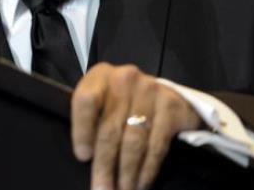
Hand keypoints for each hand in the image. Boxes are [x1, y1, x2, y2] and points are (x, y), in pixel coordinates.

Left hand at [70, 63, 201, 189]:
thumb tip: (85, 159)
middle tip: (101, 189)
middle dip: (105, 165)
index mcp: (100, 76)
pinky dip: (147, 168)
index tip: (83, 157)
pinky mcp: (171, 106)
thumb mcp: (102, 102)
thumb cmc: (121, 102)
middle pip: (110, 128)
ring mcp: (150, 91)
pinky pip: (156, 145)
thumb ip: (91, 120)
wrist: (164, 93)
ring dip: (127, 172)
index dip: (82, 130)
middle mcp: (124, 79)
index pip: (85, 101)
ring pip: (133, 141)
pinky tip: (141, 183)